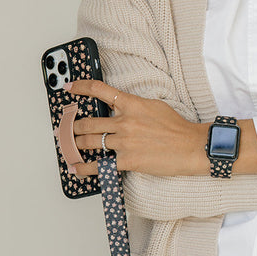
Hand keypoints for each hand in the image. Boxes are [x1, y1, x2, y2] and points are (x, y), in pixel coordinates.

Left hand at [67, 79, 207, 177]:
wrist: (191, 147)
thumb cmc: (178, 128)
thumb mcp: (155, 107)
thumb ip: (135, 106)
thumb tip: (121, 108)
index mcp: (132, 104)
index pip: (100, 90)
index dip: (81, 87)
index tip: (69, 88)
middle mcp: (124, 121)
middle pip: (88, 122)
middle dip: (72, 126)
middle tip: (65, 129)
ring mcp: (124, 141)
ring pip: (89, 141)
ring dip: (75, 144)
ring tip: (68, 145)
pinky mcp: (126, 160)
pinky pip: (99, 164)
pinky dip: (84, 168)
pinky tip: (75, 168)